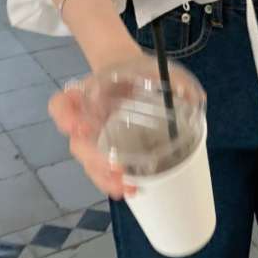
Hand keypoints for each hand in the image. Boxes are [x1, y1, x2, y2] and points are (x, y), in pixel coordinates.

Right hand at [47, 49, 204, 199]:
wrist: (128, 75)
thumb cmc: (135, 71)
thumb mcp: (150, 67)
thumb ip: (168, 78)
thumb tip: (195, 98)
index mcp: (87, 94)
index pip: (62, 105)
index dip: (64, 117)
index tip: (77, 127)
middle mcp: (84, 119)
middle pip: (77, 144)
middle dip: (94, 160)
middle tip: (117, 168)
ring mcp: (94, 138)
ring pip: (89, 163)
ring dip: (105, 178)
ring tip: (127, 187)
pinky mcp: (106, 152)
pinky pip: (103, 171)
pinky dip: (114, 182)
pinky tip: (132, 189)